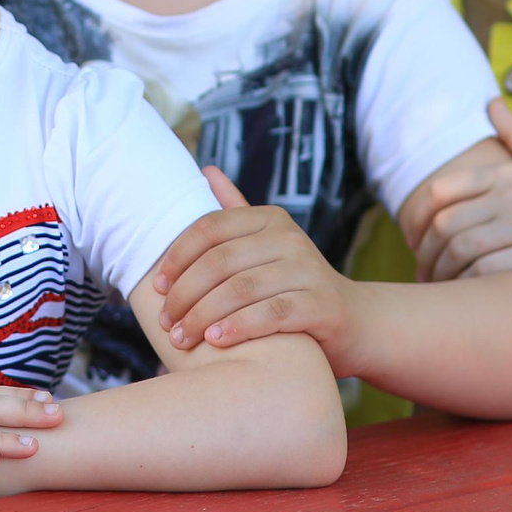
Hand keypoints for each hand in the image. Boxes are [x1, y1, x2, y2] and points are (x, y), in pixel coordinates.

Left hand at [148, 167, 361, 370]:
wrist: (354, 322)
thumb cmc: (294, 286)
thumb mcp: (266, 245)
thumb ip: (236, 211)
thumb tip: (206, 170)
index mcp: (269, 219)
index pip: (209, 228)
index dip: (177, 257)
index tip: (157, 287)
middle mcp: (289, 238)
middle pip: (221, 261)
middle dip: (185, 294)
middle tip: (166, 322)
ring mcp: (308, 269)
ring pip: (241, 288)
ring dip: (204, 316)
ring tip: (182, 337)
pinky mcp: (320, 304)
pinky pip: (272, 313)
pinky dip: (239, 326)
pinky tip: (217, 341)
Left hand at [408, 100, 511, 291]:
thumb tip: (491, 101)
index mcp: (508, 173)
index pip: (441, 190)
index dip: (417, 219)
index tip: (414, 241)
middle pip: (446, 224)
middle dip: (425, 253)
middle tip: (422, 272)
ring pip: (460, 249)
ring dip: (441, 272)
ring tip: (437, 287)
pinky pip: (485, 270)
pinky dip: (466, 284)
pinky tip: (465, 294)